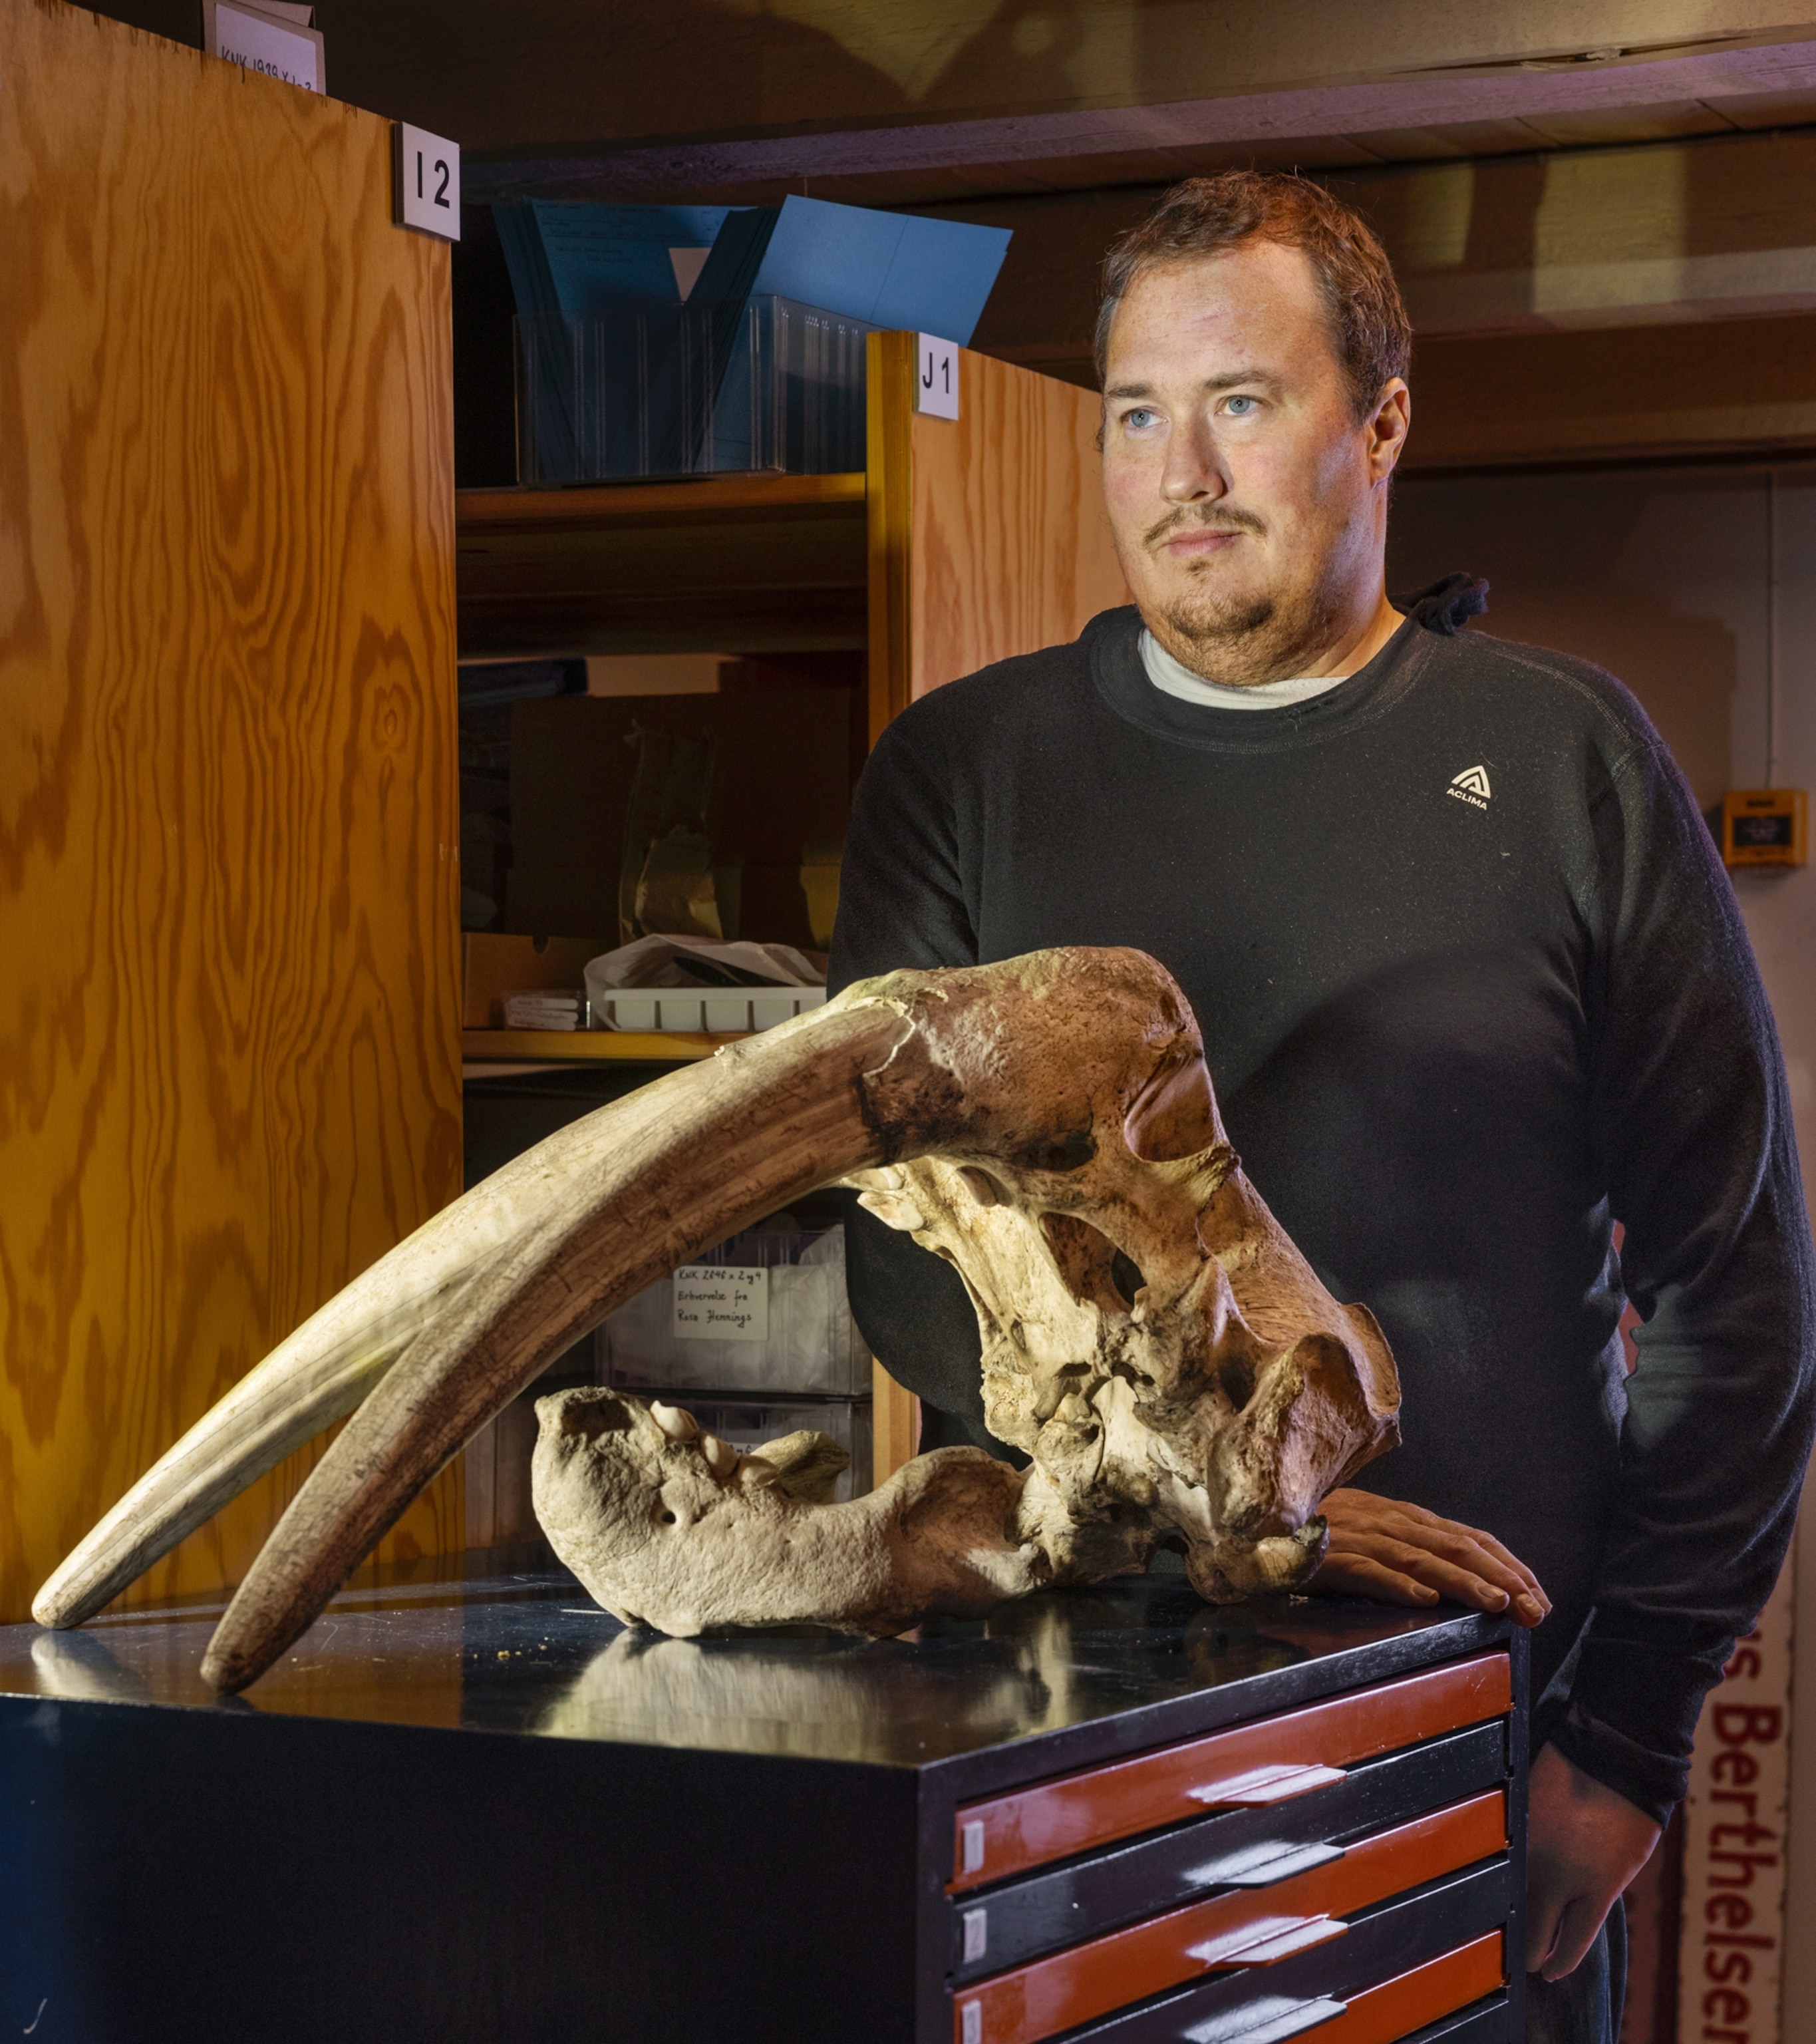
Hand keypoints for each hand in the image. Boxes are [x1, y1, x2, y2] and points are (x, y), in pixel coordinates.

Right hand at [1307, 1489, 1549, 1626]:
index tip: (1539, 1595)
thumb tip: (1452, 1580)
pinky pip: (1369, 1571)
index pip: (1466, 1537)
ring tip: (1498, 1603)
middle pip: (1454, 1547)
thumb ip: (1408, 1550)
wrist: (1258, 1521)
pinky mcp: (1330, 1558)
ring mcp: (1360, 1539)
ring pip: (1421, 1559)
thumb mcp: (1371, 1534)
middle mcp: (1388, 1523)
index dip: (1507, 1564)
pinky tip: (1426, 1601)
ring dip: (1463, 1582)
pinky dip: (1399, 1584)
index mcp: (1402, 1517)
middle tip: (1535, 1609)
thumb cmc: (1318, 1533)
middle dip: (1501, 1577)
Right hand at [1526, 1745, 1660, 1977]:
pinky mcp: (1515, 1819)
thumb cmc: (1631, 1811)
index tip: (1550, 1972)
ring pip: (1510, 1896)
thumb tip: (1567, 1916)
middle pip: (1532, 1931)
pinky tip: (1501, 1873)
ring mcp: (1532, 1845)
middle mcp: (1559, 1875)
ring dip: (1512, 1910)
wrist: (1614, 1754)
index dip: (1558, 1964)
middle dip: (1530, 1950)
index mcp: (1595, 1890)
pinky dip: (1504, 1869)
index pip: (1569, 1945)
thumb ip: (1594, 1893)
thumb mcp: (1622, 1866)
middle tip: (1526, 1956)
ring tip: (1509, 1918)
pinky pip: (1504, 1856)